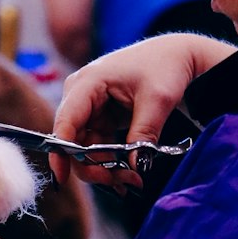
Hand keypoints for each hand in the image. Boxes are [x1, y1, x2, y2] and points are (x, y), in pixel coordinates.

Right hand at [49, 33, 236, 189]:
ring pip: (84, 148)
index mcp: (87, 83)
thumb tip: (136, 168)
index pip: (65, 123)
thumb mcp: (157, 101)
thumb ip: (143, 134)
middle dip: (93, 166)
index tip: (62, 178)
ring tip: (132, 179)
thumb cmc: (165, 66)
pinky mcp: (99, 117)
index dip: (61, 153)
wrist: (176, 55)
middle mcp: (80, 95)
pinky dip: (111, 161)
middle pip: (72, 141)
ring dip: (104, 167)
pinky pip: (97, 146)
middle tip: (122, 182)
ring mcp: (88, 107)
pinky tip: (128, 173)